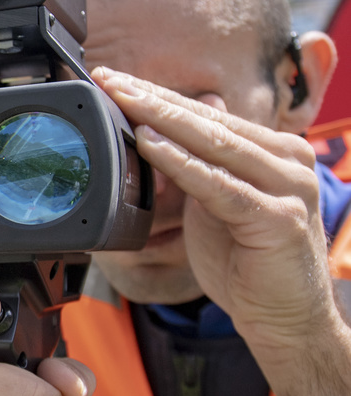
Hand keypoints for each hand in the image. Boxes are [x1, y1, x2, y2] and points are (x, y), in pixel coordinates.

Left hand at [93, 68, 335, 358]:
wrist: (285, 317)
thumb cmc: (247, 262)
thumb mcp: (217, 203)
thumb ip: (198, 168)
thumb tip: (161, 130)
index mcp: (273, 150)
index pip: (207, 112)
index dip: (158, 94)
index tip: (114, 79)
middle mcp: (287, 159)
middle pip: (207, 120)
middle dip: (151, 98)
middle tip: (107, 78)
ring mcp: (288, 186)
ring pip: (213, 143)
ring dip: (161, 119)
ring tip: (122, 100)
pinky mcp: (278, 218)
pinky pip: (218, 185)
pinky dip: (180, 163)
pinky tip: (149, 144)